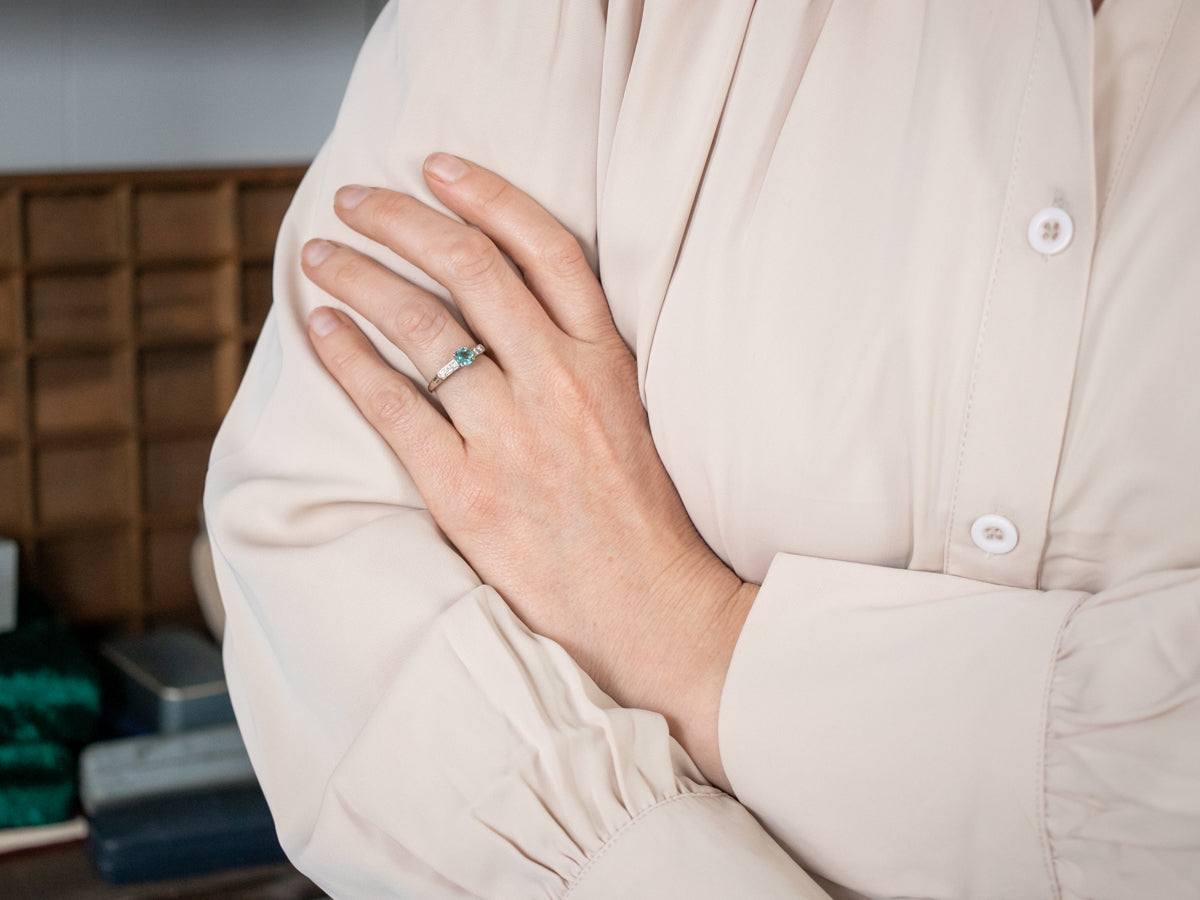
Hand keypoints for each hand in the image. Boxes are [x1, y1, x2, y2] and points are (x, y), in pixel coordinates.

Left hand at [301, 154, 755, 789]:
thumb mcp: (626, 412)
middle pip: (470, 270)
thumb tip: (497, 304)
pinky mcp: (466, 492)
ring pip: (423, 327)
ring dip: (361, 278)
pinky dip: (350, 359)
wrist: (645, 609)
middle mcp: (559, 383)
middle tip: (354, 199)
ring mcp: (511, 437)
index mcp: (606, 359)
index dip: (486, 194)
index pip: (545, 246)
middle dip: (401, 220)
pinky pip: (393, 406)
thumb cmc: (634, 515)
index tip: (436, 167)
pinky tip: (321, 327)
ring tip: (321, 256)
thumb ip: (574, 354)